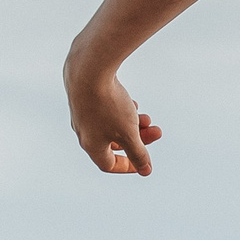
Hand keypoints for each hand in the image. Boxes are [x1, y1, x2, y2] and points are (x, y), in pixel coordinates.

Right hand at [65, 56, 163, 174]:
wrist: (89, 68)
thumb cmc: (109, 105)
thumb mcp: (129, 134)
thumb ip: (138, 153)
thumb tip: (146, 170)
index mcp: (91, 144)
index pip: (109, 164)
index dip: (129, 166)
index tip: (145, 162)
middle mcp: (83, 130)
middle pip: (114, 142)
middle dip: (139, 138)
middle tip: (157, 131)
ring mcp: (82, 112)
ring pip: (112, 124)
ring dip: (133, 123)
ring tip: (148, 118)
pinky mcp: (84, 95)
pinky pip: (106, 109)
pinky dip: (121, 110)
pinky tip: (132, 103)